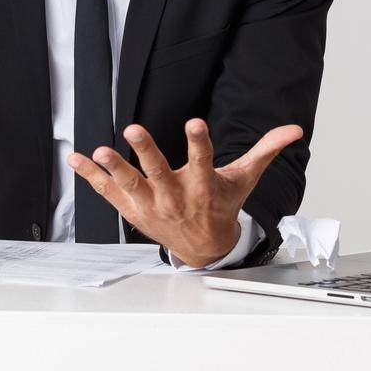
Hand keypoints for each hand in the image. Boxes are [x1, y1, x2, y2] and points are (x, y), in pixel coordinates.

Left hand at [68, 119, 302, 267]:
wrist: (204, 248)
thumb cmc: (221, 206)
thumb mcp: (244, 179)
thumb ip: (265, 150)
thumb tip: (294, 130)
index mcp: (203, 186)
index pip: (203, 160)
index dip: (199, 142)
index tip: (195, 122)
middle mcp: (175, 196)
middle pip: (159, 173)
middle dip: (146, 152)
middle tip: (133, 130)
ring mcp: (151, 205)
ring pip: (130, 185)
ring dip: (113, 168)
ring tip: (99, 150)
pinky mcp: (132, 209)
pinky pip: (108, 192)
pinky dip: (90, 176)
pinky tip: (75, 158)